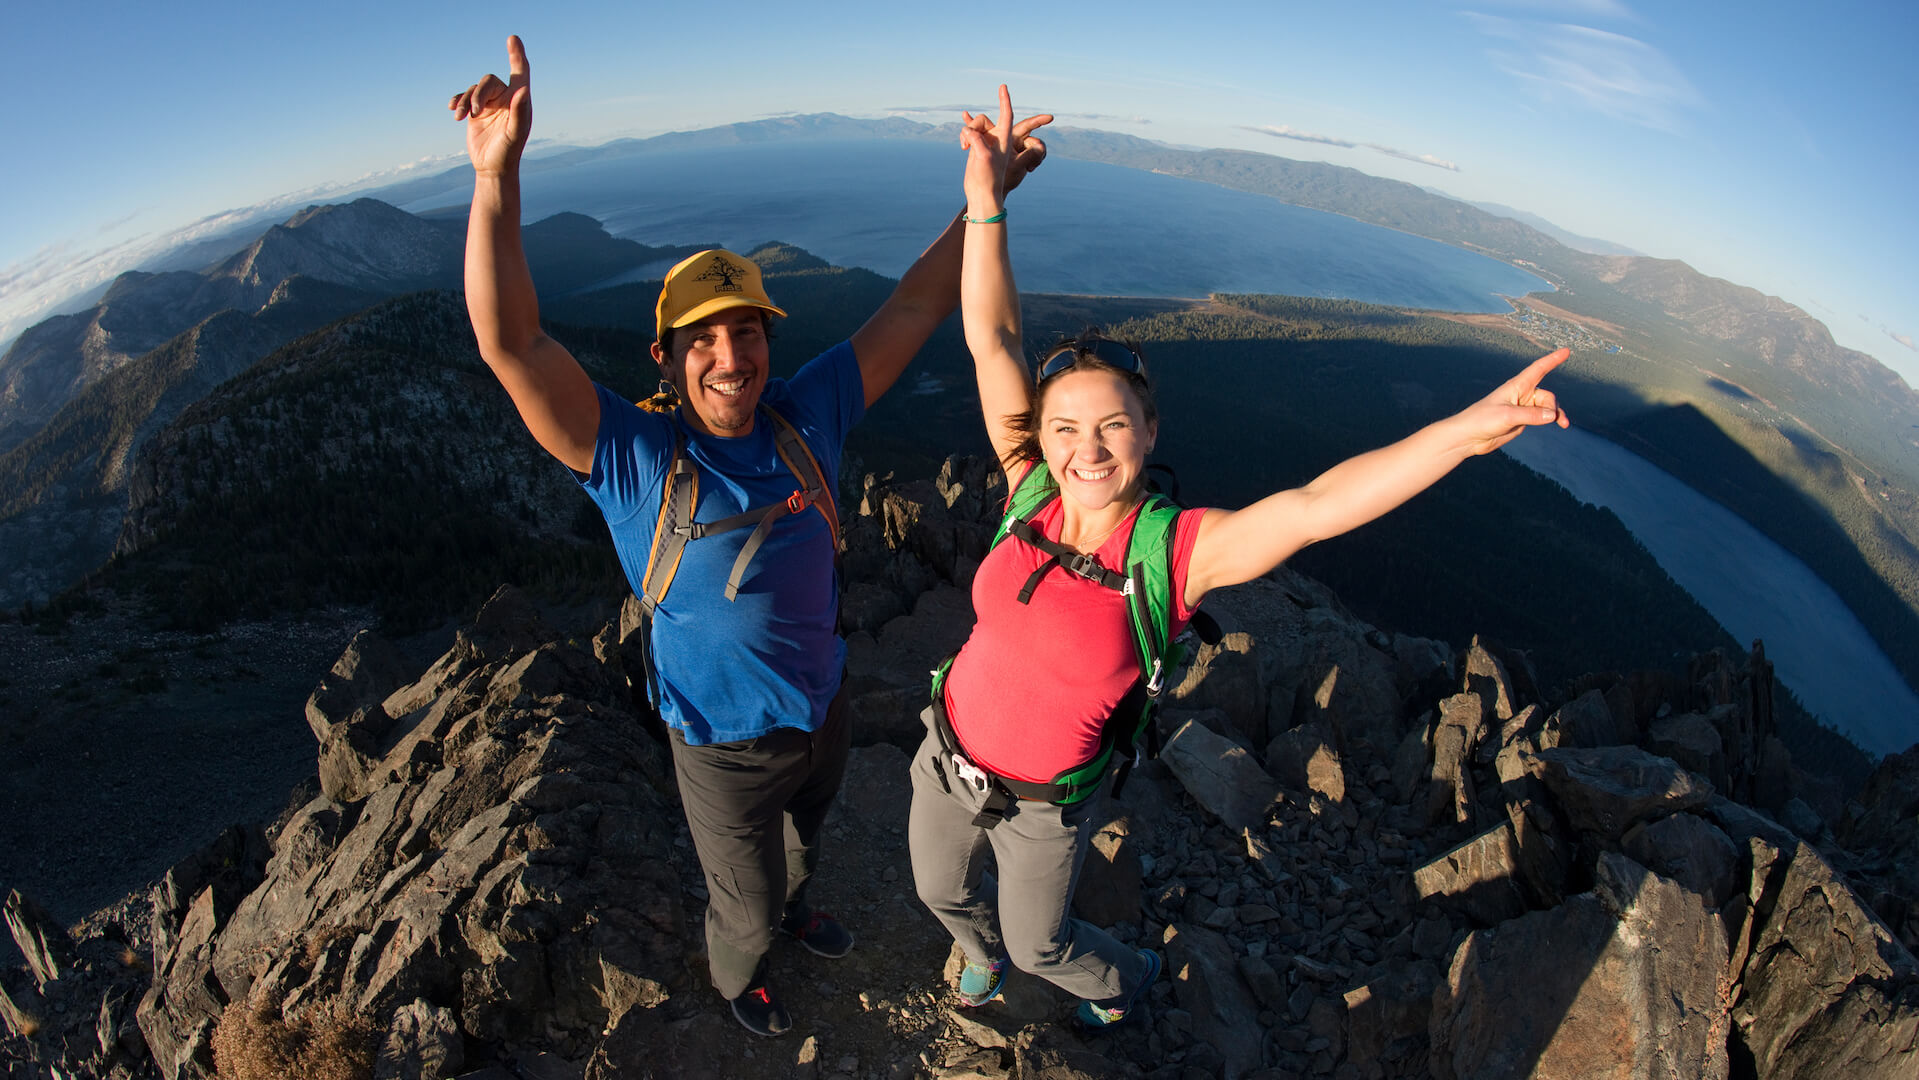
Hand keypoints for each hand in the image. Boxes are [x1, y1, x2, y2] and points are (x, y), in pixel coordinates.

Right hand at [449, 35, 531, 176]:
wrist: (492, 169)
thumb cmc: (507, 153)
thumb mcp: (514, 134)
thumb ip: (519, 112)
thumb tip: (522, 91)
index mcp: (519, 101)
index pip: (520, 72)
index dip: (516, 54)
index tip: (512, 38)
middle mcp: (506, 99)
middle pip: (488, 81)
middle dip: (478, 93)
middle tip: (474, 112)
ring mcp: (490, 105)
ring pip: (474, 89)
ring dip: (465, 100)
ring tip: (458, 116)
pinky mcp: (476, 112)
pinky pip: (464, 98)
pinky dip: (457, 101)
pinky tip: (452, 110)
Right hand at [962, 88, 1051, 199]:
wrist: (981, 193)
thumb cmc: (987, 177)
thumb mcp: (983, 156)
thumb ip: (976, 139)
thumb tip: (968, 132)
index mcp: (1004, 139)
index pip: (1006, 114)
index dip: (1005, 100)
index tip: (1003, 86)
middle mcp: (996, 139)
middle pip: (982, 121)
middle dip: (973, 127)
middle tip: (967, 144)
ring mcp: (985, 143)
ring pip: (973, 127)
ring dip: (966, 134)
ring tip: (965, 148)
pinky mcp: (976, 148)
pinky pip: (969, 134)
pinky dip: (964, 137)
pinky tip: (962, 144)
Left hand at [1459, 347, 1571, 454]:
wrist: (1469, 437)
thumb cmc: (1482, 420)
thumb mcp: (1507, 416)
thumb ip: (1531, 415)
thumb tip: (1553, 415)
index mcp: (1516, 386)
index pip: (1538, 369)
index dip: (1552, 360)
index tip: (1566, 351)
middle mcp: (1521, 394)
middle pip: (1547, 396)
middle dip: (1553, 406)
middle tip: (1553, 419)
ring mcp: (1523, 408)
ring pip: (1547, 407)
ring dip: (1555, 414)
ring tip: (1563, 424)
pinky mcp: (1522, 420)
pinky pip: (1543, 417)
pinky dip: (1552, 419)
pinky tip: (1560, 424)